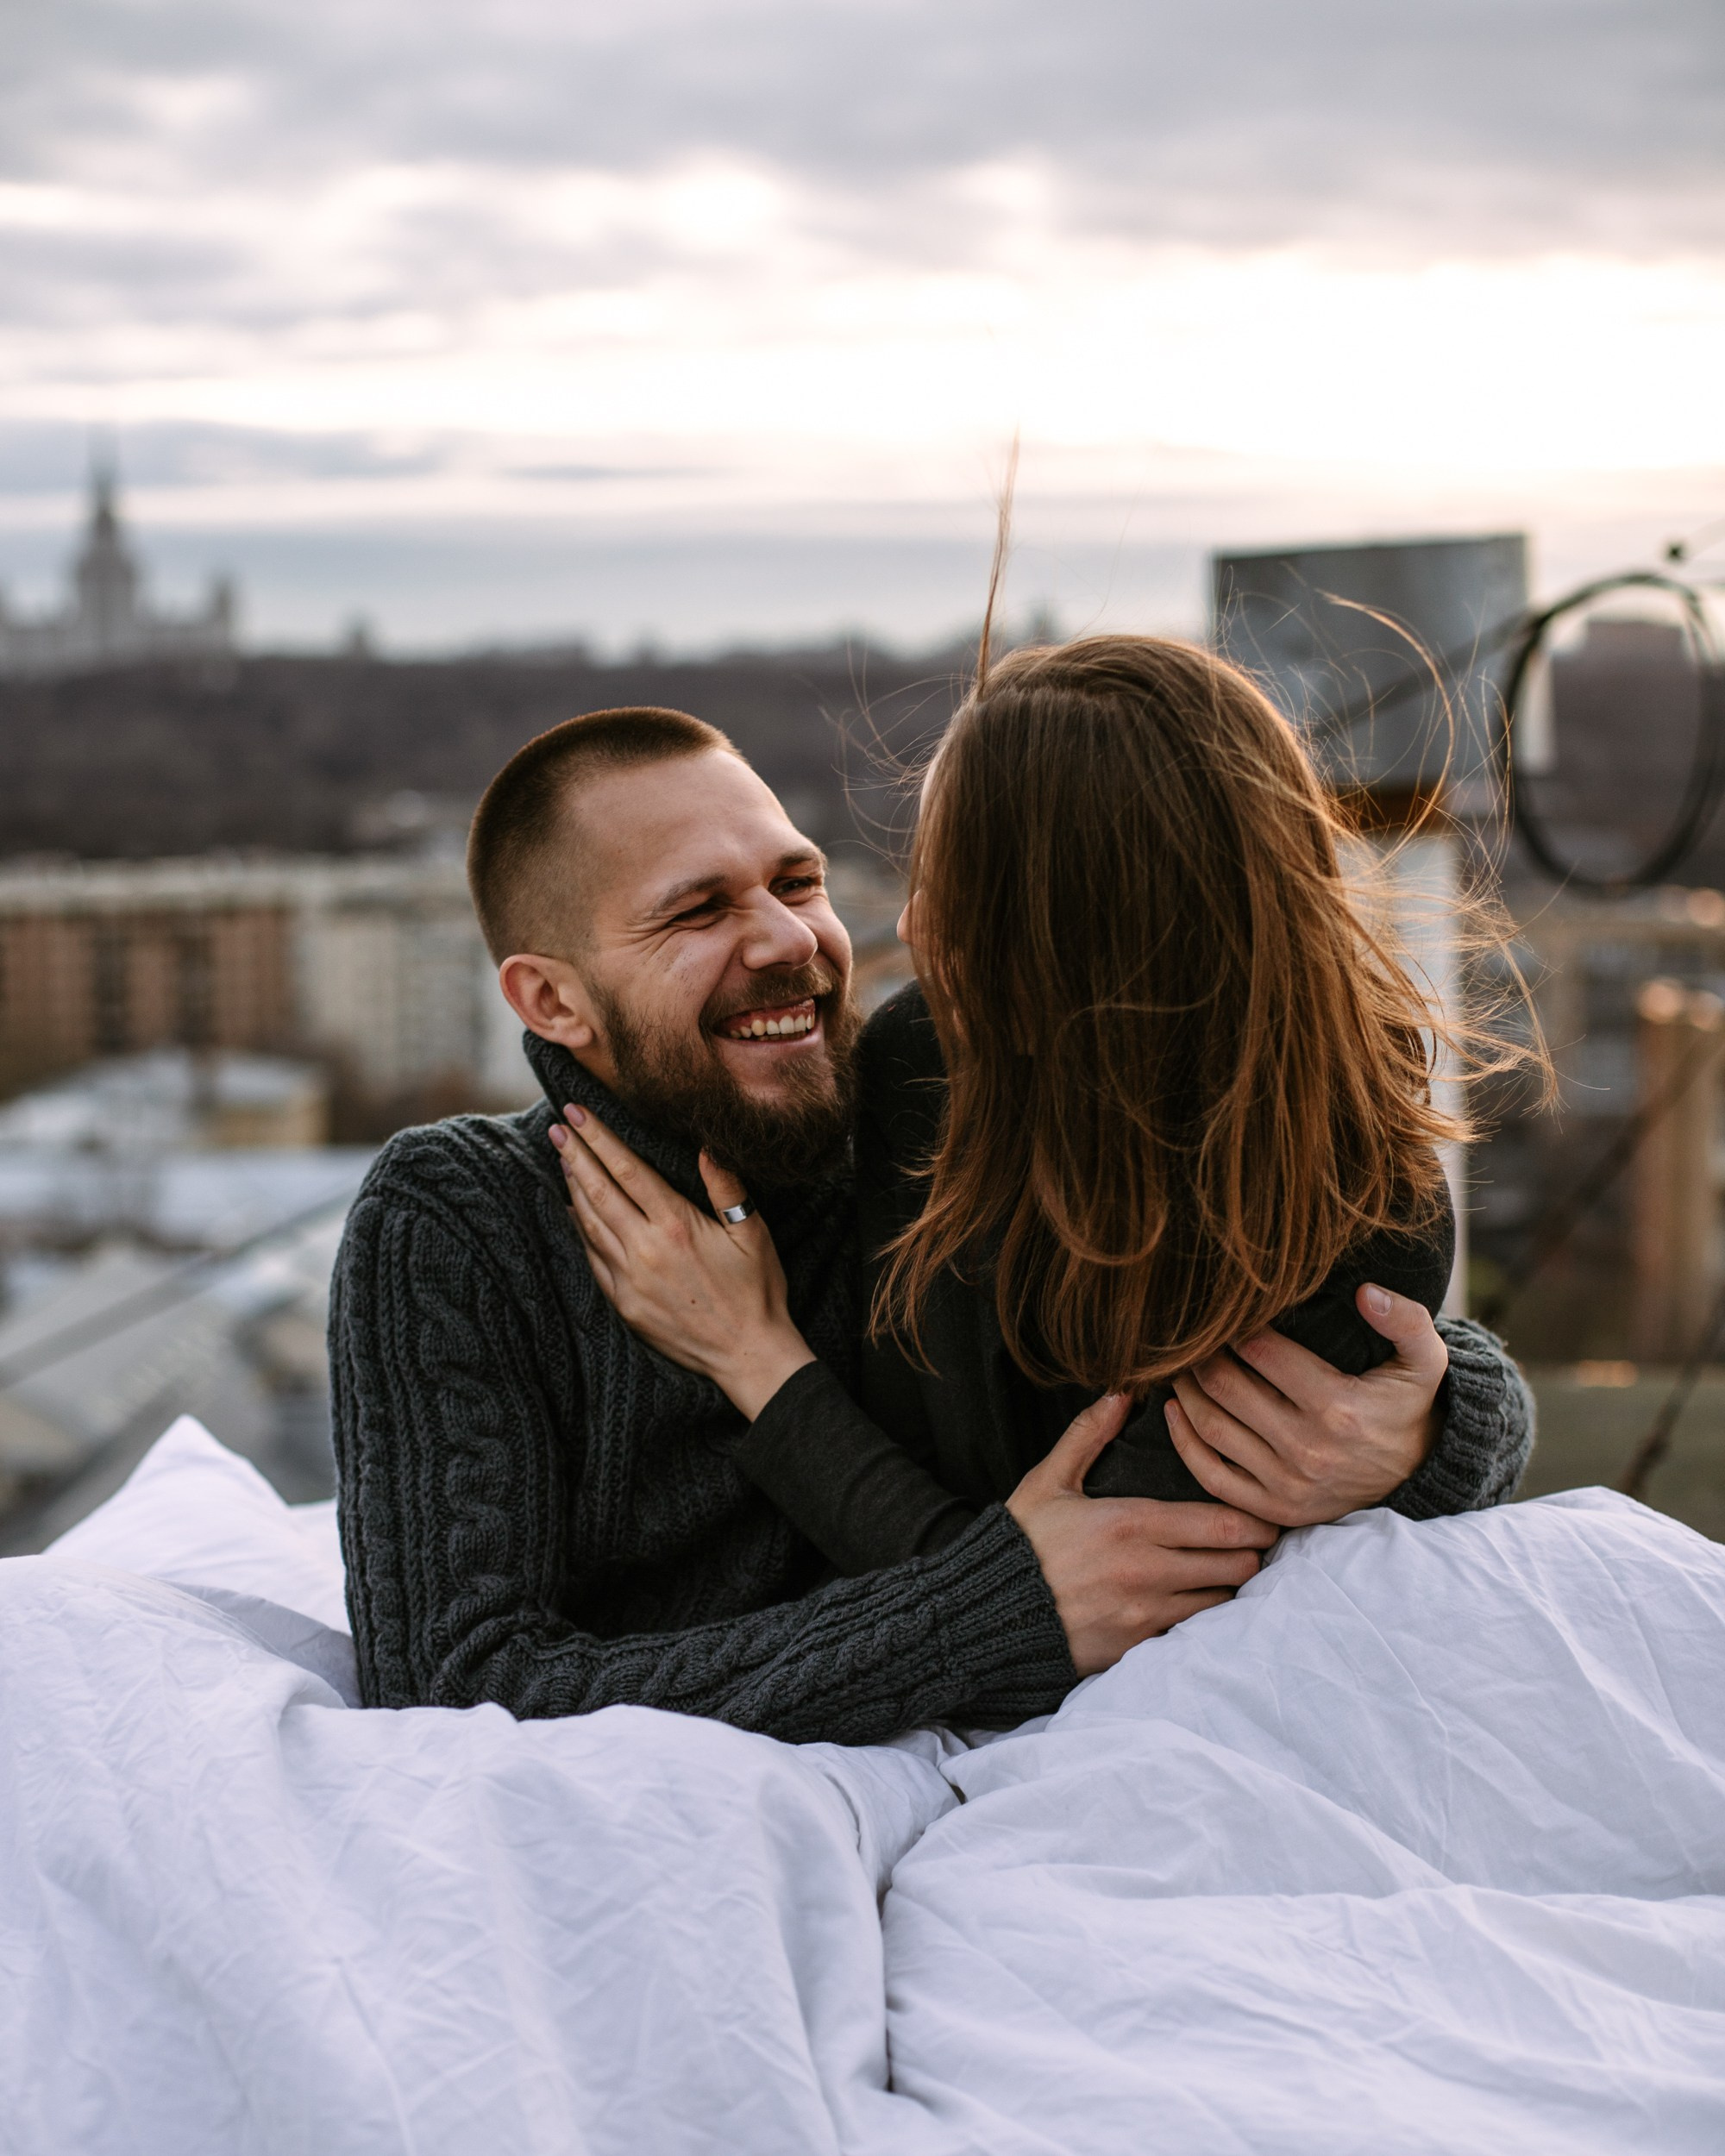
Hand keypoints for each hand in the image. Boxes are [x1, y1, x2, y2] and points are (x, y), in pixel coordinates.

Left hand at [552, 1105, 815, 1417]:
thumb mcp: (753, 1234)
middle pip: (599, 1192)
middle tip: (557, 1127)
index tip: (577, 1113)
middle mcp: (646, 1249)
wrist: (746, 1354)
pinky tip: (572, 1213)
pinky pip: (592, 1259)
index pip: (628, 1170)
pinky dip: (579, 1231)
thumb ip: (727, 1188)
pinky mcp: (624, 1303)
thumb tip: (707, 1146)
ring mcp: (630, 1279)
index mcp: (677, 1226)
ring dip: (572, 1188)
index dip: (599, 1138)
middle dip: (575, 1155)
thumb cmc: (757, 1291)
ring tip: (562, 1159)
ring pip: (590, 1224)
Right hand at [1007, 1394, 1278, 1676]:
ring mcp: (1145, 1616)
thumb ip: (1088, 1436)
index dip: (1254, 1519)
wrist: (984, 1617)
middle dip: (1249, 1552)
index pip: (1221, 1522)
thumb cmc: (1019, 1544)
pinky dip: (1200, 1616)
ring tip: (1223, 1569)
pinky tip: (1191, 1599)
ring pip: (1220, 1602)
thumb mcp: (1048, 1482)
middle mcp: (1148, 1572)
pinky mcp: (1136, 1649)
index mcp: (1132, 1524)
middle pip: (1234, 1565)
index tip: (1265, 1513)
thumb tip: (1121, 1393)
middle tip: (1252, 1541)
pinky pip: (1190, 1632)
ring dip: (1228, 1586)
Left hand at [1164, 1283, 1449, 1527]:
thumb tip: (1365, 1291)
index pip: (1262, 1353)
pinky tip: (1175, 1410)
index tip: (1226, 1311)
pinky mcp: (1274, 1508)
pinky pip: (1211, 1476)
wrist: (1417, 1474)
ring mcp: (1287, 1483)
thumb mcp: (1425, 1359)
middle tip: (1192, 1335)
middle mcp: (1308, 1448)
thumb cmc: (1408, 1405)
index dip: (1236, 1326)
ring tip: (1181, 1365)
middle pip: (1227, 1388)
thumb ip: (1406, 1319)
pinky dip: (1184, 1442)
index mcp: (1338, 1406)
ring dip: (1186, 1391)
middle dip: (1202, 1355)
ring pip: (1212, 1428)